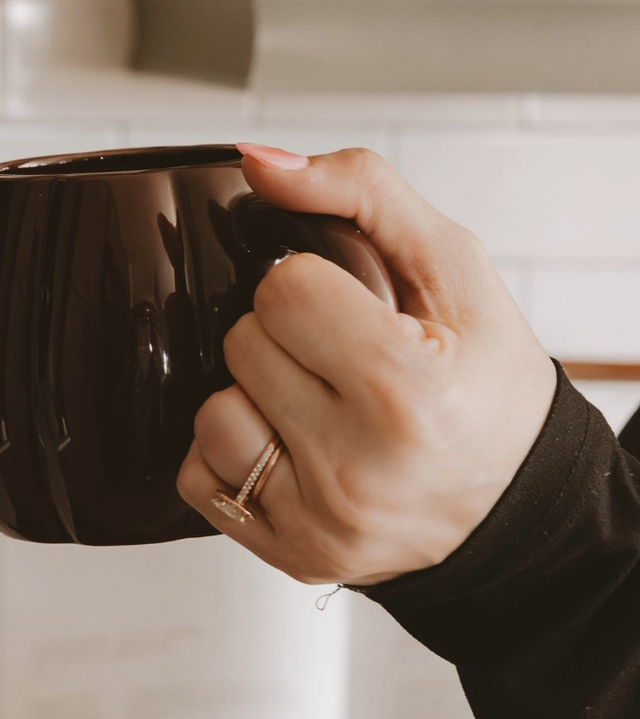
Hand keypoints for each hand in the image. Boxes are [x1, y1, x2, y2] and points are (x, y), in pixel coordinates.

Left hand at [176, 144, 556, 585]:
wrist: (519, 501)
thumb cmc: (488, 385)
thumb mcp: (453, 267)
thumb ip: (359, 190)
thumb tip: (258, 162)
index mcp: (406, 389)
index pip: (282, 289)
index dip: (313, 286)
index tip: (355, 310)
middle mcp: (359, 468)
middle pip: (242, 344)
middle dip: (284, 338)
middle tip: (344, 360)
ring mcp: (320, 521)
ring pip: (209, 413)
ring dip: (252, 397)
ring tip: (317, 406)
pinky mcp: (291, 556)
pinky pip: (199, 477)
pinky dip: (233, 456)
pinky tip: (295, 448)